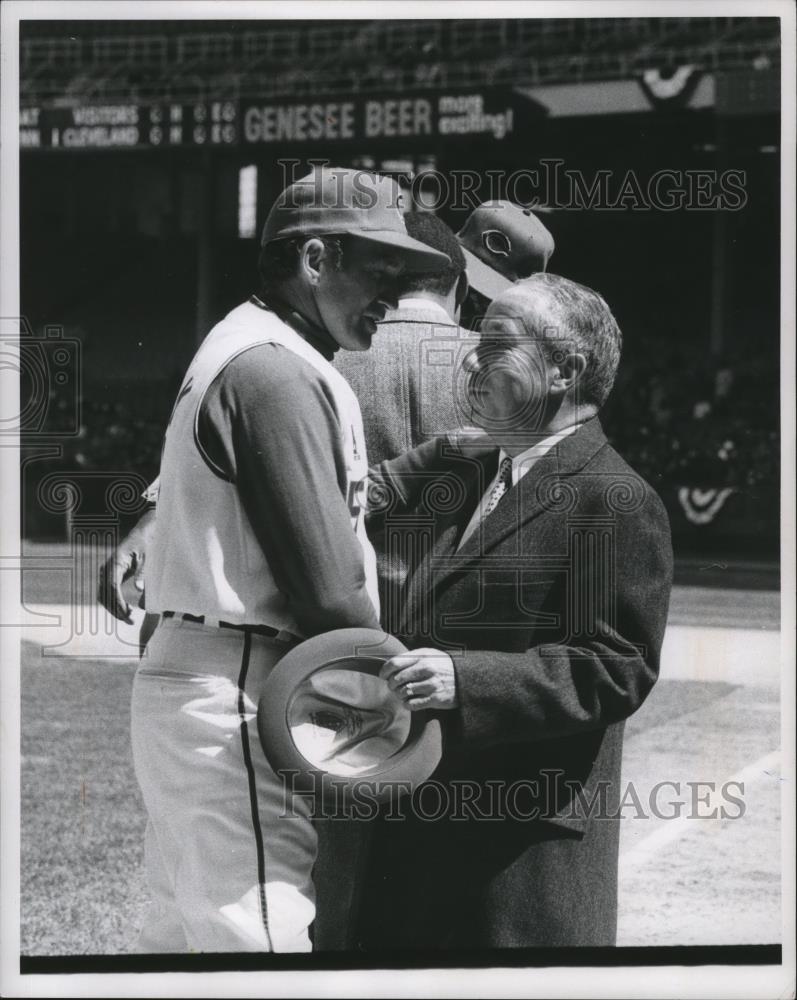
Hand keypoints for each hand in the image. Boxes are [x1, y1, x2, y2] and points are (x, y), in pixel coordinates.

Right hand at [97, 508, 155, 623]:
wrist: (142, 533)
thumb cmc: (145, 544)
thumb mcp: (147, 557)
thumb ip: (142, 572)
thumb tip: (139, 589)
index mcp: (115, 562)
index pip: (112, 586)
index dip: (118, 602)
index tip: (127, 613)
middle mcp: (107, 568)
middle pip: (105, 593)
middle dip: (116, 609)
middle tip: (130, 621)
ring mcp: (107, 572)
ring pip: (104, 595)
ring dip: (114, 608)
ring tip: (129, 618)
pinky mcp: (110, 575)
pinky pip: (108, 592)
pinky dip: (114, 602)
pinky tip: (125, 610)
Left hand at [380, 648, 458, 710]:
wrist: (466, 679)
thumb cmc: (444, 666)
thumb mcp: (430, 654)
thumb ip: (412, 657)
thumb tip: (391, 664)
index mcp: (423, 656)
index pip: (395, 663)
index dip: (385, 670)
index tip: (383, 675)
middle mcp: (426, 669)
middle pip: (396, 679)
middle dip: (391, 684)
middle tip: (393, 686)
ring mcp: (431, 685)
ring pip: (403, 692)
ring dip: (399, 695)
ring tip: (403, 693)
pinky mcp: (435, 699)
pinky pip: (411, 704)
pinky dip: (406, 704)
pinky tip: (410, 701)